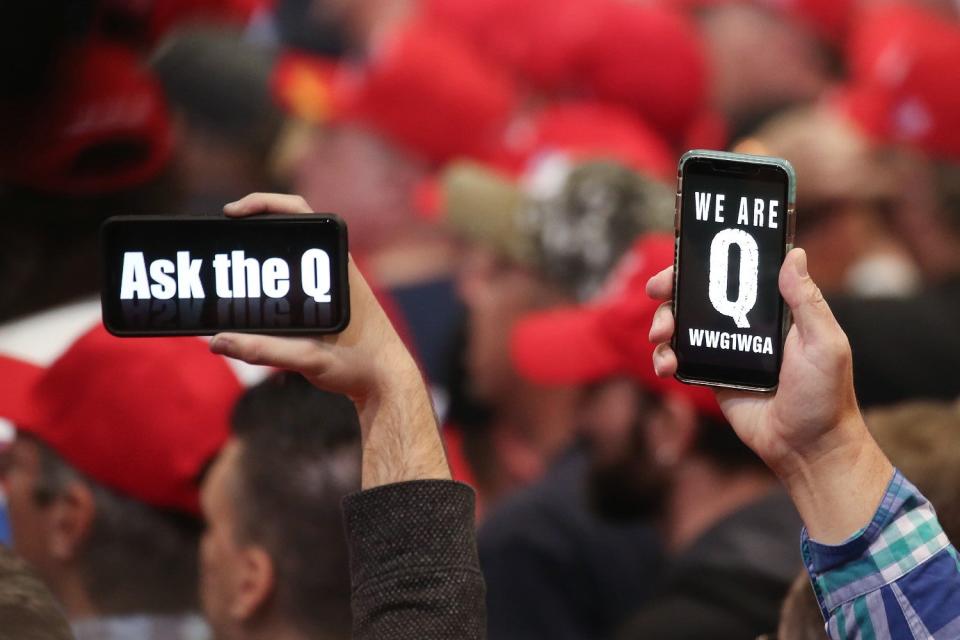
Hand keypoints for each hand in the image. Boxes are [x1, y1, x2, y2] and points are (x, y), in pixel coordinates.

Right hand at [210, 193, 450, 487]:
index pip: (300, 213)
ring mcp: (333, 282)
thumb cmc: (359, 367)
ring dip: (263, 254)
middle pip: (290, 228)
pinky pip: (296, 275)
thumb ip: (263, 350)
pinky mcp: (329, 299)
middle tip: (222, 238)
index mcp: (337, 268)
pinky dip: (271, 277)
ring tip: (229, 265)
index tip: (232, 212)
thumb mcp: (309, 359)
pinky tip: (250, 292)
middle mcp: (336, 268)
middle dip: (254, 227)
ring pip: (292, 254)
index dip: (263, 203)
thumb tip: (217, 341)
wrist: (387, 383)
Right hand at [648, 248, 892, 542]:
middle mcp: (745, 326)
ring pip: (683, 326)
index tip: (684, 260)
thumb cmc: (825, 396)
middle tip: (656, 290)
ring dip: (663, 323)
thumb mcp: (825, 343)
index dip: (707, 262)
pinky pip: (680, 360)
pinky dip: (665, 358)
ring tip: (661, 336)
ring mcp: (725, 351)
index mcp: (772, 310)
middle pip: (699, 296)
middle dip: (672, 289)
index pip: (735, 274)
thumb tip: (795, 253)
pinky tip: (667, 366)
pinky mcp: (710, 378)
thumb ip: (806, 301)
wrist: (807, 447)